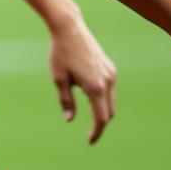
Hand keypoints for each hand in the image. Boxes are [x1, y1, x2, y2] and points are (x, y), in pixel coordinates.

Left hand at [48, 10, 117, 143]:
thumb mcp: (59, 78)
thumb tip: (69, 120)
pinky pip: (110, 89)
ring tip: (90, 116)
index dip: (96, 132)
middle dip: (100, 123)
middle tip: (90, 133)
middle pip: (109, 112)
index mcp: (95, 87)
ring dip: (102, 110)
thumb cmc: (60, 53)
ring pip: (111, 101)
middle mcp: (108, 81)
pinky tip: (90, 96)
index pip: (100, 118)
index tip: (90, 141)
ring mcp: (111, 73)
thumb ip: (66, 101)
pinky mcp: (110, 67)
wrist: (69, 28)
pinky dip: (103, 98)